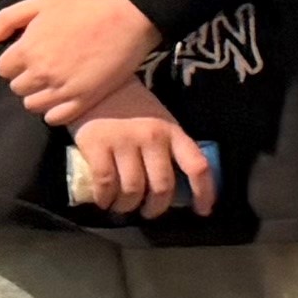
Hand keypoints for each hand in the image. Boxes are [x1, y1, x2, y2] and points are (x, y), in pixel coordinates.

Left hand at [0, 0, 156, 123]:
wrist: (128, 18)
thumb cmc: (84, 8)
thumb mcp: (41, 3)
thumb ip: (7, 20)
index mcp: (27, 50)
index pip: (3, 69)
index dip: (15, 61)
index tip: (31, 55)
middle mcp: (41, 73)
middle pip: (17, 88)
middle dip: (27, 78)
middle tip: (46, 66)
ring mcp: (62, 89)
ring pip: (33, 105)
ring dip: (40, 95)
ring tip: (56, 82)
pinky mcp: (84, 100)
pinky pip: (55, 118)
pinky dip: (55, 111)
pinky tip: (65, 96)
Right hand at [63, 88, 213, 219]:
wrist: (94, 84)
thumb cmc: (130, 107)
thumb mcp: (159, 121)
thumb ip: (168, 147)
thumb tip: (174, 186)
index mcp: (173, 131)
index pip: (197, 166)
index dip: (204, 192)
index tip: (202, 211)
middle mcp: (152, 137)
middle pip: (162, 186)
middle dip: (156, 208)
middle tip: (148, 212)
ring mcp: (124, 141)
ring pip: (133, 189)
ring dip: (128, 206)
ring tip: (123, 207)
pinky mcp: (97, 145)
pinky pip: (105, 184)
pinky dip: (105, 198)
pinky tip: (104, 201)